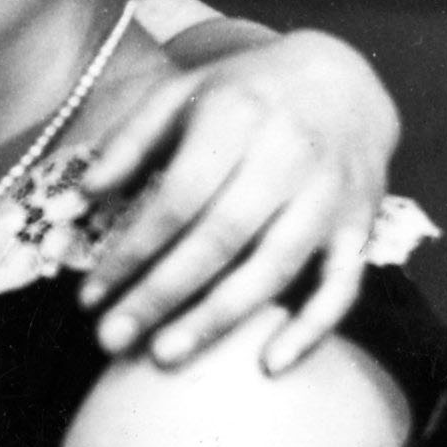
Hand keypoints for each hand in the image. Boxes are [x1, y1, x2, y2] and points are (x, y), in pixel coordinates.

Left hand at [78, 30, 398, 371]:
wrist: (344, 80)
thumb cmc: (244, 94)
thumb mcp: (181, 94)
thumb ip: (130, 141)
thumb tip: (85, 196)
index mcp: (237, 117)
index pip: (177, 199)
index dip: (132, 252)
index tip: (90, 296)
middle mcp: (288, 156)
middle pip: (219, 240)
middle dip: (161, 295)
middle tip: (112, 340)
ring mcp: (330, 194)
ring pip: (273, 268)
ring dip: (218, 319)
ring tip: (164, 356)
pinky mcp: (361, 225)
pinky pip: (342, 286)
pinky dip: (312, 329)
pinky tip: (270, 365)